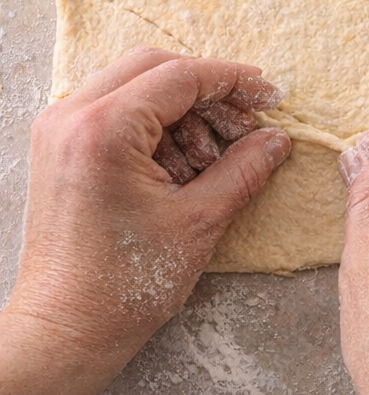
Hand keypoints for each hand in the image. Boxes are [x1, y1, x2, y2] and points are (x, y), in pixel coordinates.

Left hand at [0, 48, 291, 394]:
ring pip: (137, 84)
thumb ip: (244, 168)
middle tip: (246, 121)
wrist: (63, 331)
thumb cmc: (121, 285)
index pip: (180, 76)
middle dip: (208, 91)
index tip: (268, 95)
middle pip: (155, 67)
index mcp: (103, 130)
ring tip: (212, 158)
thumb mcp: (199, 221)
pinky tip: (183, 164)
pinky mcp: (61, 147)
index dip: (233, 81)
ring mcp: (60, 130)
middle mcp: (72, 118)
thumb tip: (276, 139)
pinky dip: (157, 125)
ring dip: (184, 111)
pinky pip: (118, 109)